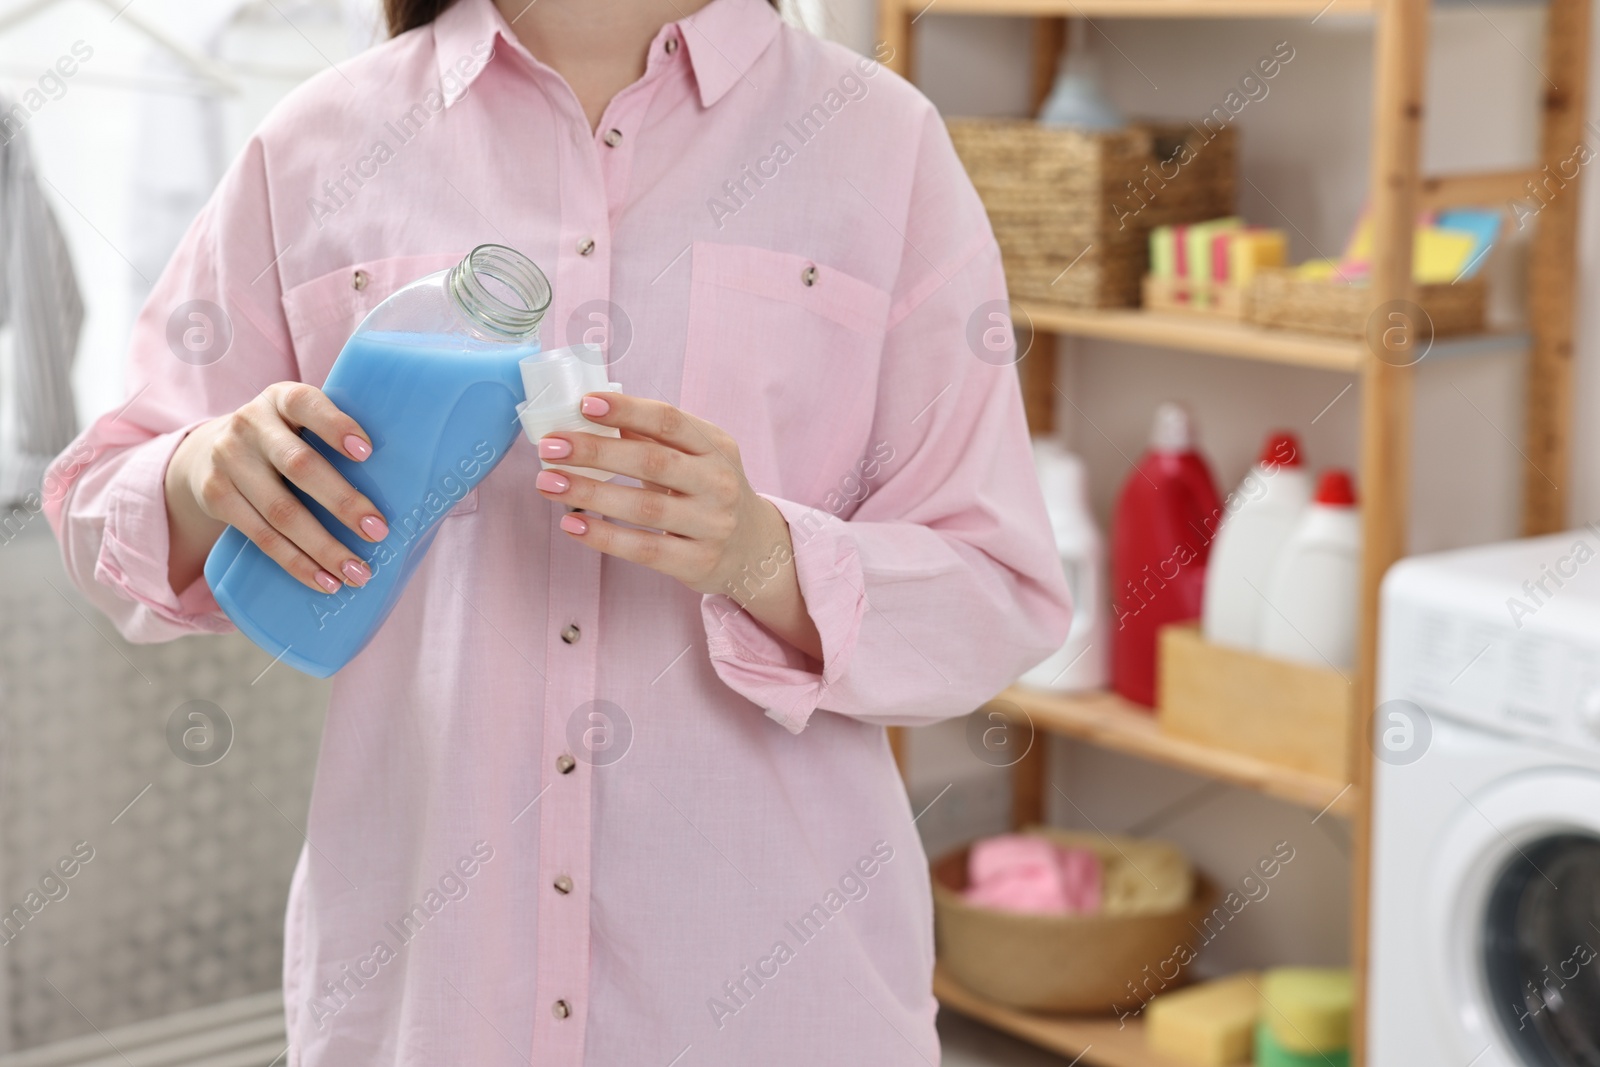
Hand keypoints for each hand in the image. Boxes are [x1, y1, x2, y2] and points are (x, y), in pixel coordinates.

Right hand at [165, 382, 388, 595]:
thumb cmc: (283, 439)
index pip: (307, 403)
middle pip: (299, 466)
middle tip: (379, 531)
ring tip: (358, 572)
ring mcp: (229, 461)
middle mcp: (250, 425)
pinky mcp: (216, 497)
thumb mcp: (300, 422)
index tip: (367, 452)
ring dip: (323, 547)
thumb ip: (338, 436)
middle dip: (342, 502)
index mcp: (282, 399)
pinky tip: (324, 580)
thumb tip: (409, 478)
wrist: (207, 452)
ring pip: (280, 510)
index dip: (336, 426)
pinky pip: (260, 536)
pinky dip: (296, 563)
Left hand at [534, 393, 822, 658]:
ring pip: (644, 507)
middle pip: (652, 462)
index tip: (584, 404)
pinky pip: (644, 548)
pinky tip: (572, 524)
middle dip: (596, 452)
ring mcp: (711, 524)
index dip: (627, 410)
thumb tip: (592, 415)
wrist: (753, 549)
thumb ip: (653, 439)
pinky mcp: (697, 561)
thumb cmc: (709, 493)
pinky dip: (604, 536)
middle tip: (552, 446)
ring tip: (548, 483)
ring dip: (590, 493)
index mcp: (716, 447)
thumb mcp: (696, 458)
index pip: (669, 420)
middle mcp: (718, 483)